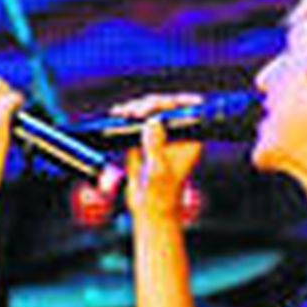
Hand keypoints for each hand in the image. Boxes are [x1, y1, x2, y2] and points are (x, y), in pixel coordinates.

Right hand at [113, 93, 203, 223]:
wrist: (147, 205)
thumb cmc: (161, 191)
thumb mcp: (158, 168)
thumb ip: (156, 145)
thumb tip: (153, 122)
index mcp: (189, 137)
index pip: (187, 111)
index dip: (177, 101)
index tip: (162, 102)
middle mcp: (175, 132)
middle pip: (165, 106)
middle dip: (149, 104)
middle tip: (136, 112)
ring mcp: (159, 133)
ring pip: (149, 110)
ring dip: (135, 107)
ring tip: (123, 113)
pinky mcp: (143, 137)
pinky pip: (135, 119)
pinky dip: (126, 114)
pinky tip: (117, 113)